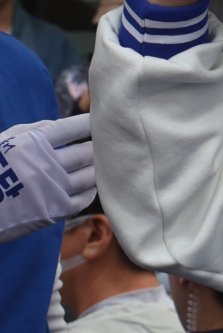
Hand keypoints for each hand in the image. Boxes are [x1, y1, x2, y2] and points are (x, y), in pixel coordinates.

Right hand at [0, 114, 94, 242]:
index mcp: (32, 144)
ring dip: (96, 168)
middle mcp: (46, 165)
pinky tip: (90, 185)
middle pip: (85, 153)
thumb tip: (60, 124)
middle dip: (96, 148)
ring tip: (99, 164)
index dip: (88, 123)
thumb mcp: (5, 142)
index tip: (98, 122)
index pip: (71, 128)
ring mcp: (52, 189)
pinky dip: (90, 190)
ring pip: (89, 175)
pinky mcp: (55, 210)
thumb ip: (33, 129)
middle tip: (103, 145)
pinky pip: (83, 199)